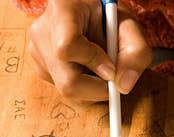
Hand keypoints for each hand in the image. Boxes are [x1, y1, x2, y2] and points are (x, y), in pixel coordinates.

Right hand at [28, 0, 151, 102]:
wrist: (87, 13)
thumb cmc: (108, 18)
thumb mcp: (129, 28)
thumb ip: (136, 53)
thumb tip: (123, 87)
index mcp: (62, 10)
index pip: (67, 47)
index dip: (93, 63)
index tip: (112, 66)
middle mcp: (42, 32)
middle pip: (66, 81)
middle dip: (97, 89)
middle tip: (112, 79)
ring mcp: (37, 51)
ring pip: (67, 89)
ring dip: (91, 86)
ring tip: (99, 64)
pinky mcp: (39, 67)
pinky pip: (64, 89)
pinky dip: (83, 85)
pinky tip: (87, 67)